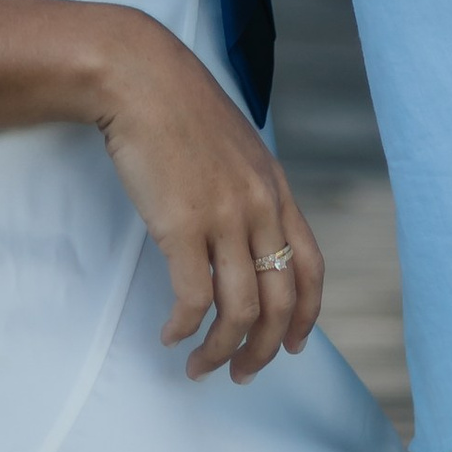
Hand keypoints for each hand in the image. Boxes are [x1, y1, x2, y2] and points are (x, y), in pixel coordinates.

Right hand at [94, 24, 324, 383]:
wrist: (140, 77)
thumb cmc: (178, 107)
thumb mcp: (234, 147)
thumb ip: (247, 188)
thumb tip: (242, 230)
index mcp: (277, 189)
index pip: (312, 267)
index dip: (306, 315)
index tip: (292, 344)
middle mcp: (260, 208)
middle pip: (280, 301)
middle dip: (264, 350)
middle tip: (240, 374)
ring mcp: (224, 218)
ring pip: (240, 310)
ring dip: (221, 350)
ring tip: (200, 367)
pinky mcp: (181, 225)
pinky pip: (192, 297)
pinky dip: (184, 327)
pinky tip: (169, 334)